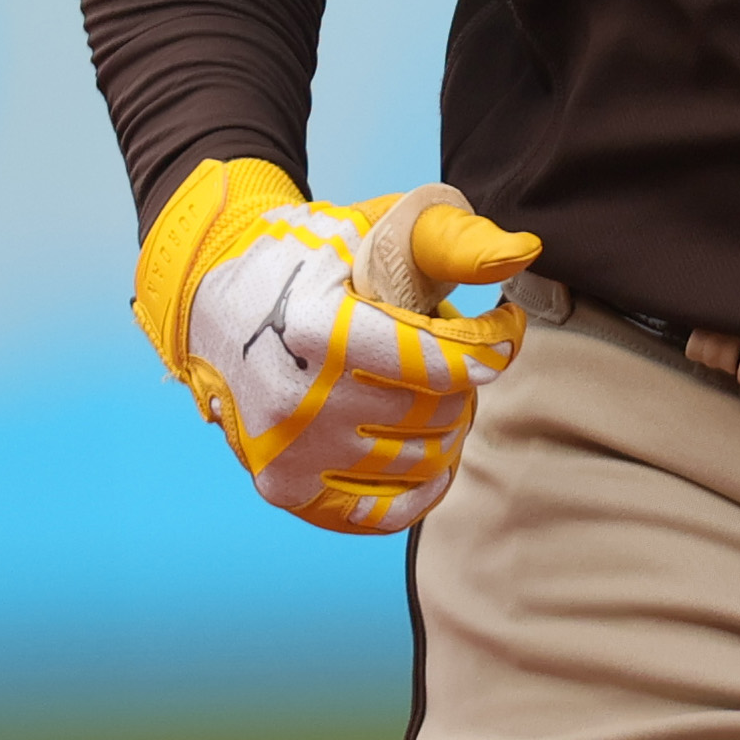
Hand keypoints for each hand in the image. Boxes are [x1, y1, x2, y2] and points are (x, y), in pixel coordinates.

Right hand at [133, 158, 541, 533]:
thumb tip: (523, 253)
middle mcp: (299, 399)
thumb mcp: (374, 226)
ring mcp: (289, 450)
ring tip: (438, 391)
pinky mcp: (284, 486)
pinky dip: (422, 489)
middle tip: (458, 354)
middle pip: (438, 411)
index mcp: (318, 327)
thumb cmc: (312, 257)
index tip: (505, 324)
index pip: (444, 360)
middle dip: (468, 380)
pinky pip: (378, 513)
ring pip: (420, 460)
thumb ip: (453, 240)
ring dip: (449, 425)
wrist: (216, 299)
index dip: (495, 342)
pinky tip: (438, 456)